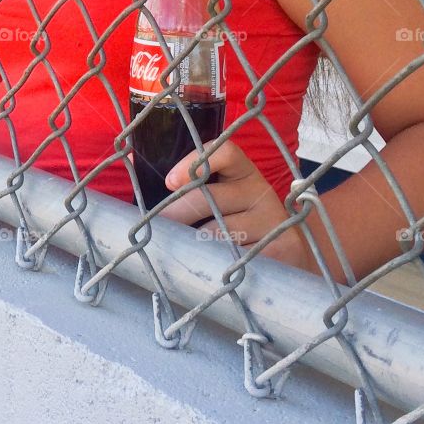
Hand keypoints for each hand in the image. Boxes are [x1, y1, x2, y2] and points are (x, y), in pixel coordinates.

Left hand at [157, 139, 313, 272]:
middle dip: (176, 214)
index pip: (225, 150)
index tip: (169, 181)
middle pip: (210, 197)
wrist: (293, 253)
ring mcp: (272, 219)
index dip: (197, 160)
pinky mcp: (281, 247)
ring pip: (218, 234)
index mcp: (243, 171)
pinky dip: (218, 267)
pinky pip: (236, 259)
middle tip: (157, 229)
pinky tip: (211, 272)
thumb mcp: (222, 194)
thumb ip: (185, 180)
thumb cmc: (241, 220)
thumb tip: (130, 159)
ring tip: (181, 254)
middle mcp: (260, 189)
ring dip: (194, 246)